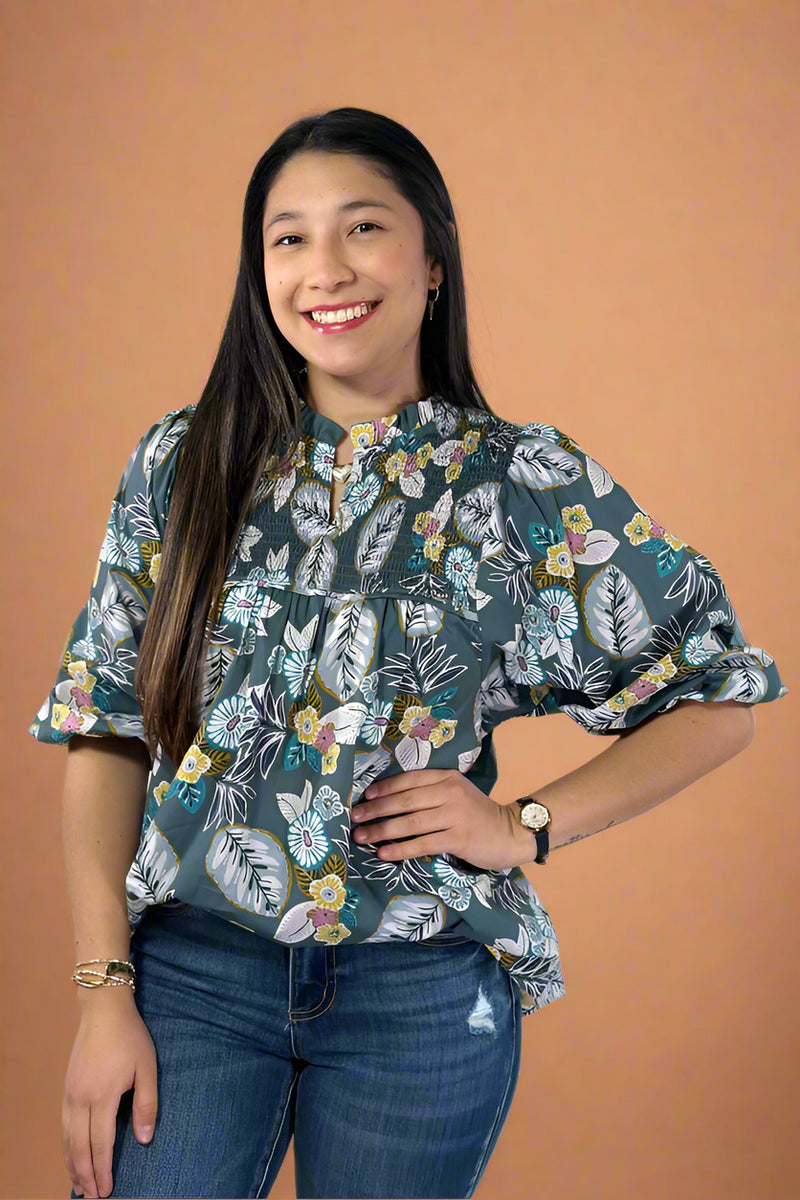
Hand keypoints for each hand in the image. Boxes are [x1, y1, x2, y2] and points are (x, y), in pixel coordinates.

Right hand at [64, 991, 157, 1197]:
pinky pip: (63, 1126)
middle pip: (79, 1147)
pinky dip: (66, 1147)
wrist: (103, 1009)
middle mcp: (81, 1099)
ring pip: (67, 1139)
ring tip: (79, 1186)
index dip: (103, 1169)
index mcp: (103, 1095)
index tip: (108, 1190)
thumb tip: (144, 1140)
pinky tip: (71, 1155)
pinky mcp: (67, 1088)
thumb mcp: (147, 1067)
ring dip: (72, 1165)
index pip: (101, 1143)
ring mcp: (70, 1094)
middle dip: (85, 1175)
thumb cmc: (130, 1037)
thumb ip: (147, 1104)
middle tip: (93, 1197)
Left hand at [351, 768, 532, 870]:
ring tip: (361, 837)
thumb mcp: (455, 794)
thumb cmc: (477, 815)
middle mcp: (449, 792)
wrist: (510, 833)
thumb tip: (389, 803)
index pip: (409, 779)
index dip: (384, 788)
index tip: (364, 796)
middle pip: (405, 800)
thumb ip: (430, 793)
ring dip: (382, 830)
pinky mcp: (458, 838)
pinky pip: (422, 843)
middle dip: (376, 810)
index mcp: (446, 777)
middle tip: (355, 818)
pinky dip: (401, 848)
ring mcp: (454, 814)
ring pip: (410, 822)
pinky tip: (384, 853)